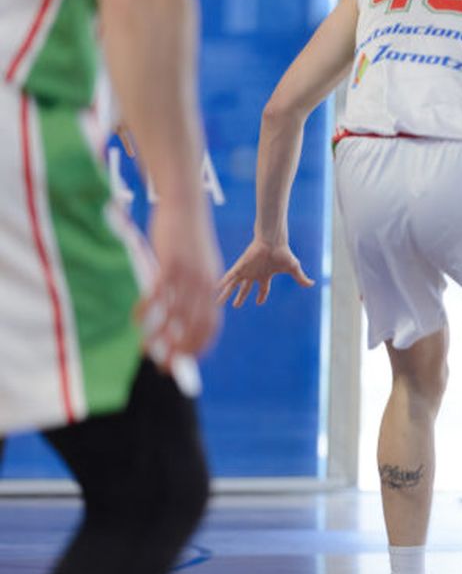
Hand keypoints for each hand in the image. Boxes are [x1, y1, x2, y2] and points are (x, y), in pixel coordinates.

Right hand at [140, 201, 222, 368]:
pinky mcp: (169, 264)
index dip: (200, 345)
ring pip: (174, 315)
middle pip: (194, 326)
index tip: (188, 360)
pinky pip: (157, 293)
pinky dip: (147, 310)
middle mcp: (203, 284)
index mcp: (212, 286)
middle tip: (166, 367)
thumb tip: (189, 309)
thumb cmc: (189, 238)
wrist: (186, 207)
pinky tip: (137, 320)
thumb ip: (196, 287)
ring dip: (160, 337)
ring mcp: (186, 275)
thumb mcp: (199, 264)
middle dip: (181, 350)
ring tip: (147, 352)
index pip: (211, 325)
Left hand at [216, 236, 314, 307]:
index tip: (258, 302)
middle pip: (245, 289)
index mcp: (265, 275)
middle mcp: (254, 274)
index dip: (261, 296)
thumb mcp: (294, 268)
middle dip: (240, 297)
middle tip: (235, 306)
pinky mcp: (240, 266)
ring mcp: (246, 270)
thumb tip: (313, 284)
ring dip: (226, 294)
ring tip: (217, 302)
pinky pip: (229, 277)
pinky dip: (222, 282)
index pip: (262, 289)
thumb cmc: (283, 253)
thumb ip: (301, 278)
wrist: (273, 241)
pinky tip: (214, 288)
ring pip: (233, 285)